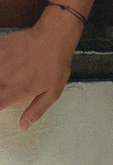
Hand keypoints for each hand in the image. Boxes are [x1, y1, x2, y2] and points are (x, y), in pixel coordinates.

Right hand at [0, 7, 81, 129]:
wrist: (53, 37)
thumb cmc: (55, 65)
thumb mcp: (53, 92)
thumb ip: (36, 110)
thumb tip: (24, 126)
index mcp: (14, 92)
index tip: (2, 102)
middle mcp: (2, 79)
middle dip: (0, 90)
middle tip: (8, 86)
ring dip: (0, 75)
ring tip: (8, 73)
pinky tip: (5, 62)